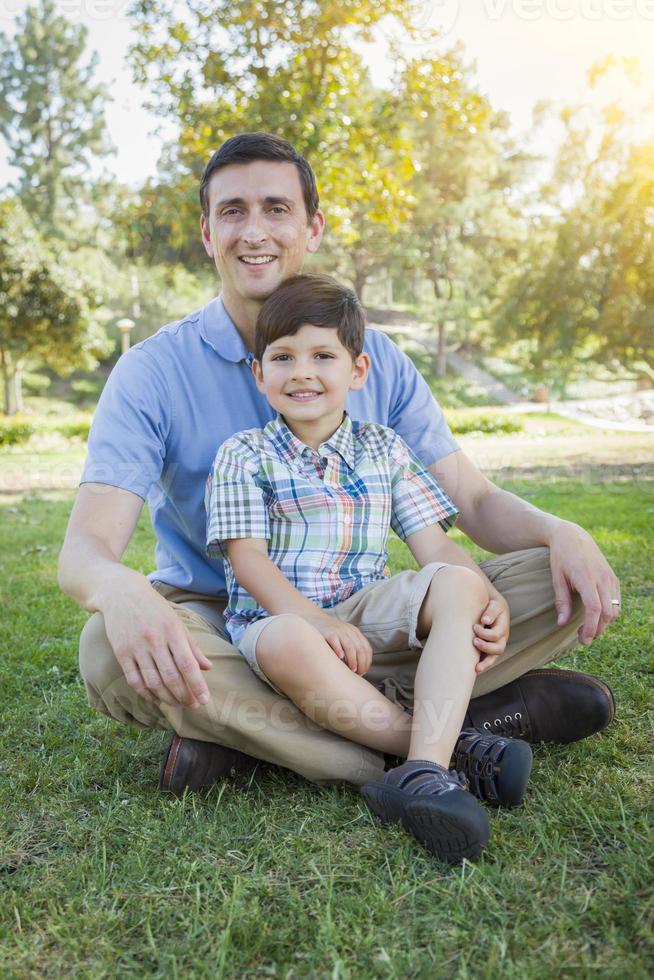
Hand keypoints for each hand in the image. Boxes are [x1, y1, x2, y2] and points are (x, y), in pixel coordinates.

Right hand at [103, 573, 211, 707]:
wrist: (122, 594)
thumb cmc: (155, 608)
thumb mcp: (177, 621)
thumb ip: (192, 646)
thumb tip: (208, 667)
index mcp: (172, 631)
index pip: (187, 664)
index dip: (197, 685)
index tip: (205, 700)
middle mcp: (155, 640)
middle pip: (171, 677)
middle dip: (184, 695)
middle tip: (193, 705)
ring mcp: (136, 647)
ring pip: (153, 681)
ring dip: (167, 697)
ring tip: (177, 704)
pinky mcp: (121, 653)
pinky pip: (134, 680)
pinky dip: (146, 693)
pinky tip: (155, 698)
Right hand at [309, 616, 372, 675]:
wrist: (315, 619)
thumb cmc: (331, 634)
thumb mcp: (345, 638)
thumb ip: (352, 649)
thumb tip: (359, 669)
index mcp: (355, 633)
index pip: (366, 648)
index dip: (367, 661)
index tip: (364, 671)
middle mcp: (349, 631)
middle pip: (360, 648)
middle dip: (361, 663)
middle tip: (359, 673)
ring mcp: (339, 631)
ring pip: (350, 646)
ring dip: (353, 659)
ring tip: (352, 669)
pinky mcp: (328, 633)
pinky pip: (335, 641)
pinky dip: (339, 650)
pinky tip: (340, 658)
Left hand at [473, 595, 509, 674]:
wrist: (490, 605)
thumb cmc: (491, 605)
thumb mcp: (494, 604)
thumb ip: (491, 611)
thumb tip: (485, 621)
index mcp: (503, 627)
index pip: (496, 635)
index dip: (485, 634)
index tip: (475, 626)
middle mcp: (502, 638)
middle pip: (498, 649)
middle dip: (485, 647)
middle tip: (474, 641)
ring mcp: (496, 644)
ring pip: (494, 657)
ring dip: (485, 663)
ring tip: (476, 666)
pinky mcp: (489, 649)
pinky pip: (488, 660)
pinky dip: (483, 666)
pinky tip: (475, 671)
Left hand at [549, 520, 620, 645]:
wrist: (572, 536)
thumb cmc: (561, 557)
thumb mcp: (557, 578)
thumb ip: (561, 601)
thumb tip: (561, 624)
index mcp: (586, 578)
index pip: (594, 608)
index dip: (591, 627)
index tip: (584, 640)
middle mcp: (602, 578)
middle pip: (607, 613)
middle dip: (598, 630)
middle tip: (583, 639)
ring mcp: (610, 578)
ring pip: (615, 609)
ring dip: (604, 623)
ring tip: (588, 629)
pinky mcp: (613, 578)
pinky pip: (616, 601)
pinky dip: (609, 613)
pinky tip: (596, 617)